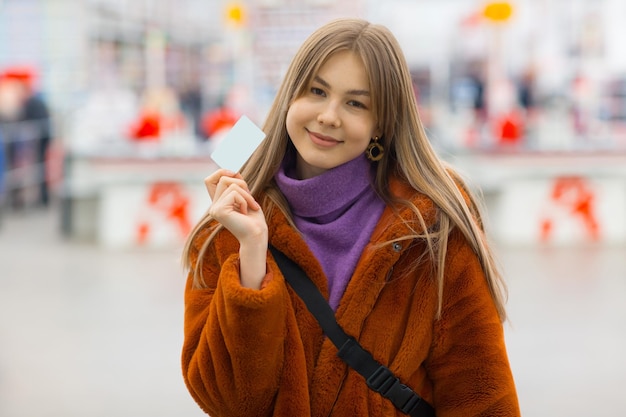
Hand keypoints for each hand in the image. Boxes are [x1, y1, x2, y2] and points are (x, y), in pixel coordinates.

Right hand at [205, 169, 267, 287]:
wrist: (257, 236)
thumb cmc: (254, 220)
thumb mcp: (246, 197)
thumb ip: (238, 185)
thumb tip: (234, 171)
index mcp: (218, 203)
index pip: (210, 180)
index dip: (221, 172)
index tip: (235, 174)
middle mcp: (213, 206)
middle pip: (223, 178)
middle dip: (241, 183)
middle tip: (250, 199)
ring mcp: (214, 209)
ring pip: (231, 184)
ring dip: (246, 194)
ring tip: (250, 207)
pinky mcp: (219, 211)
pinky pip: (234, 193)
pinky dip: (245, 200)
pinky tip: (245, 213)